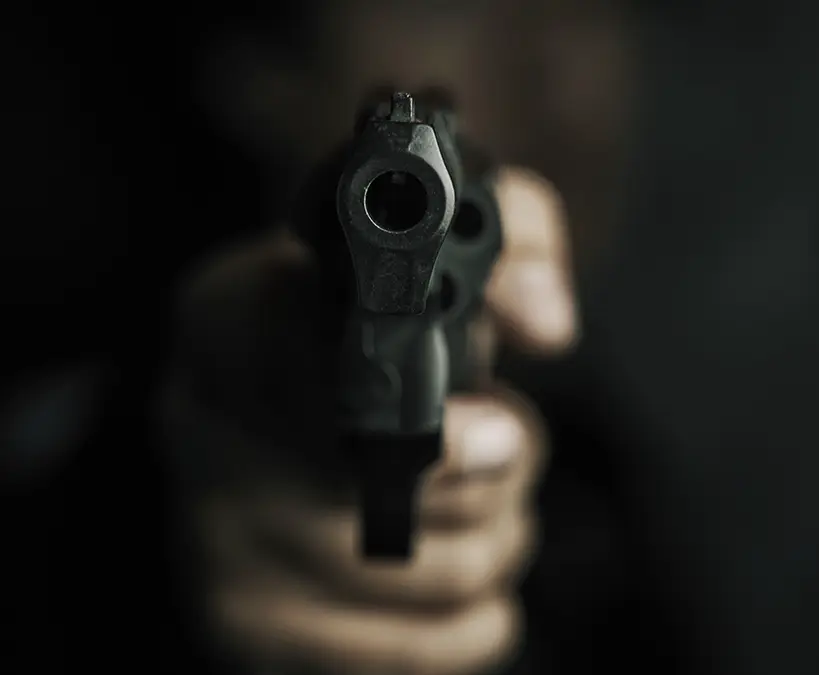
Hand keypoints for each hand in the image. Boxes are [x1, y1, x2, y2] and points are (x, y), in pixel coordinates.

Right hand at [161, 168, 575, 673]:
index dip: (442, 430)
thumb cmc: (370, 324)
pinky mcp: (249, 632)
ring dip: (500, 539)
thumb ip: (518, 240)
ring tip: (483, 497)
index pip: (335, 387)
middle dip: (500, 475)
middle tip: (501, 442)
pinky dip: (478, 619)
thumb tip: (546, 321)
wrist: (279, 390)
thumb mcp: (438, 243)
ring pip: (434, 580)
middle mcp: (200, 431)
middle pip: (408, 499)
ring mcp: (213, 544)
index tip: (499, 434)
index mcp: (231, 320)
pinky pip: (422, 654)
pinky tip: (460, 568)